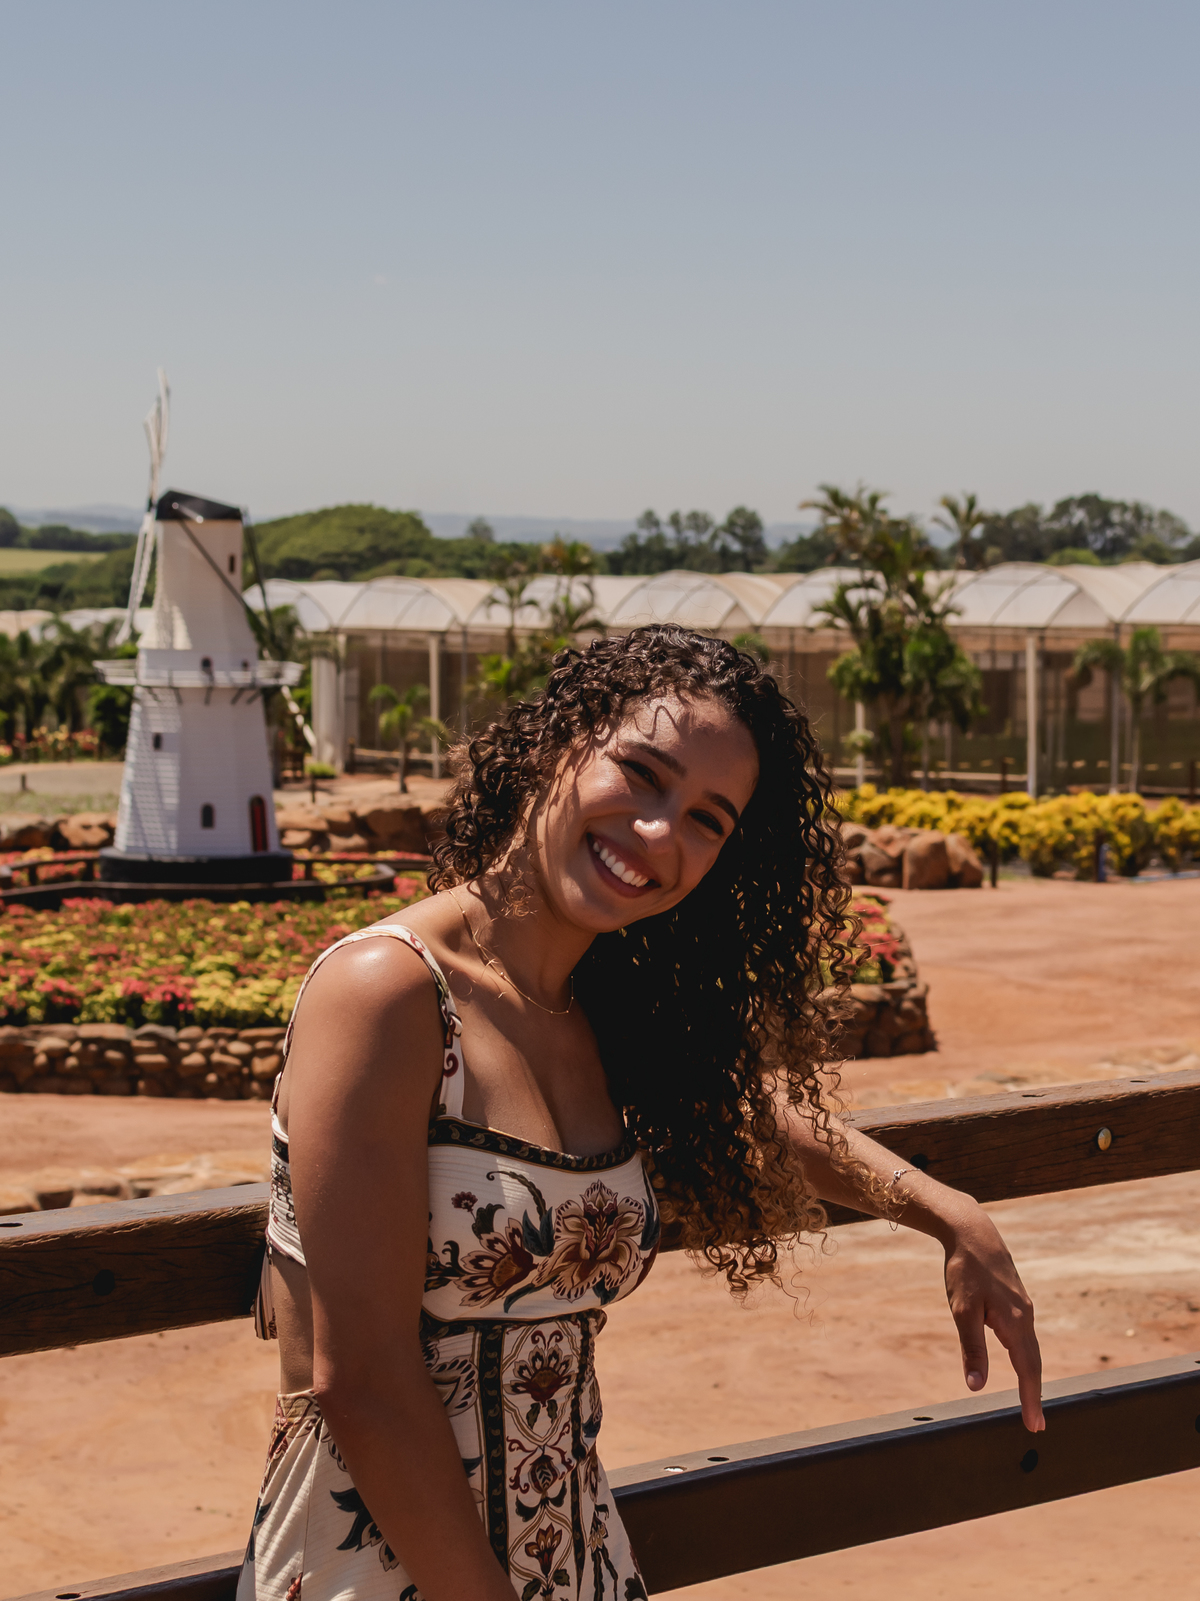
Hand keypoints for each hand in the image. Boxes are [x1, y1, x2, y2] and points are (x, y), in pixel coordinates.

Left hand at [942, 1203, 1043, 1432]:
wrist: (973, 1232)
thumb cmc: (966, 1271)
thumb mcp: (963, 1312)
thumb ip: (972, 1349)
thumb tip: (976, 1387)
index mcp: (1015, 1324)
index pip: (1027, 1371)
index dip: (1030, 1400)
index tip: (1034, 1427)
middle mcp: (1024, 1318)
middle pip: (1033, 1364)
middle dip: (1034, 1394)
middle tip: (1035, 1423)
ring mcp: (1022, 1308)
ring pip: (1030, 1349)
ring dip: (1030, 1376)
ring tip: (1029, 1399)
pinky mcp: (1015, 1301)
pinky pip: (1024, 1336)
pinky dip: (1025, 1356)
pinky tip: (1019, 1362)